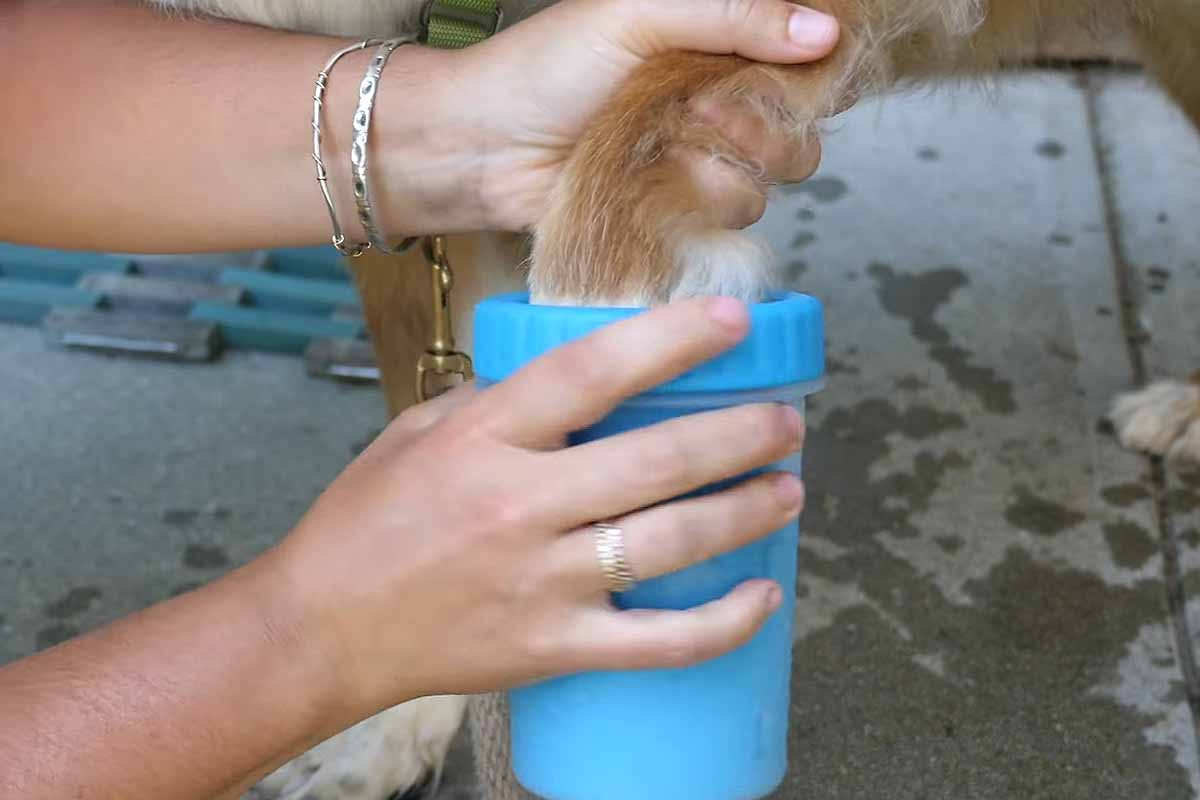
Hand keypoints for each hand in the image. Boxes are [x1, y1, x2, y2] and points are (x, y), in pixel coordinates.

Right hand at [266, 297, 805, 718]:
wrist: (321, 630)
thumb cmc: (366, 522)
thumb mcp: (419, 432)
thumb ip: (498, 400)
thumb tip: (579, 376)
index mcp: (485, 438)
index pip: (591, 372)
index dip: (671, 340)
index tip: (733, 321)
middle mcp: (520, 506)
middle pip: (656, 460)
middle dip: (740, 434)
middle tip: (786, 421)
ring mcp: (541, 582)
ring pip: (671, 543)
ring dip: (747, 512)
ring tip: (790, 488)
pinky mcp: (553, 647)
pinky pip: (658, 642)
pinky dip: (722, 622)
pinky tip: (763, 594)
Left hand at [389, 0, 838, 233]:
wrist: (485, 148)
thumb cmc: (546, 68)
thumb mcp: (640, 13)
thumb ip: (734, 13)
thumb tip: (825, 32)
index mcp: (718, 40)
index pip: (805, 55)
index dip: (813, 68)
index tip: (790, 70)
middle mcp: (720, 101)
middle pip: (802, 127)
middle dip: (767, 125)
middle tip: (708, 109)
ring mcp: (701, 159)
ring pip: (771, 178)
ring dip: (727, 163)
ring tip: (670, 142)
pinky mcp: (680, 209)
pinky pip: (728, 217)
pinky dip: (698, 200)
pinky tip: (655, 181)